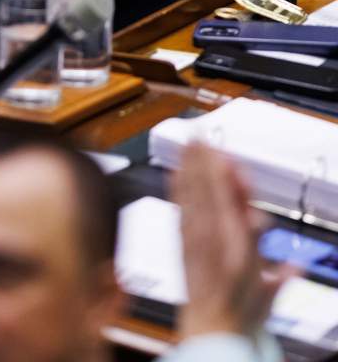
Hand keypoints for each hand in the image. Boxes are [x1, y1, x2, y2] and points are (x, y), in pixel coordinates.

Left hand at [173, 142, 291, 340]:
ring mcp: (195, 241)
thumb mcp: (267, 294)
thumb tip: (293, 268)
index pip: (234, 206)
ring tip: (189, 144)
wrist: (208, 329)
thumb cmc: (238, 313)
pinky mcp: (181, 243)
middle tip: (202, 137)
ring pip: (192, 198)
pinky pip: (179, 209)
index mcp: (240, 250)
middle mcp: (215, 242)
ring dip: (190, 169)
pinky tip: (173, 172)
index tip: (226, 157)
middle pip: (211, 195)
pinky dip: (176, 189)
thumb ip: (280, 277)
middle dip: (206, 164)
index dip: (229, 180)